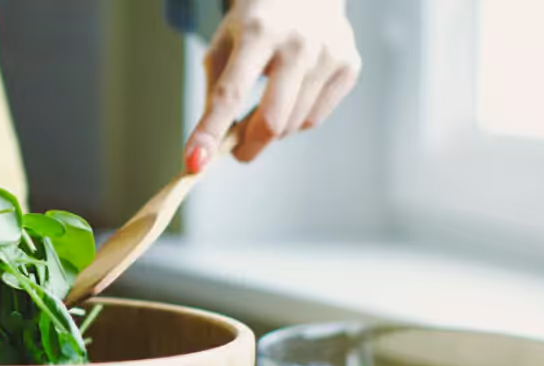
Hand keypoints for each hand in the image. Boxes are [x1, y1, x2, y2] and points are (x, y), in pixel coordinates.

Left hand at [183, 0, 360, 172]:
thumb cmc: (255, 24)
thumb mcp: (224, 46)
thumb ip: (215, 94)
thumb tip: (208, 149)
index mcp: (256, 32)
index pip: (230, 93)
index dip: (211, 131)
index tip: (195, 162)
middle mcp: (297, 42)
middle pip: (271, 120)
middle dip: (248, 146)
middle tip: (236, 150)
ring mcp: (328, 54)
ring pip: (294, 125)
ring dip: (272, 130)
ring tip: (264, 107)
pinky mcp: (348, 65)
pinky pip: (315, 118)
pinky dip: (297, 119)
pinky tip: (292, 94)